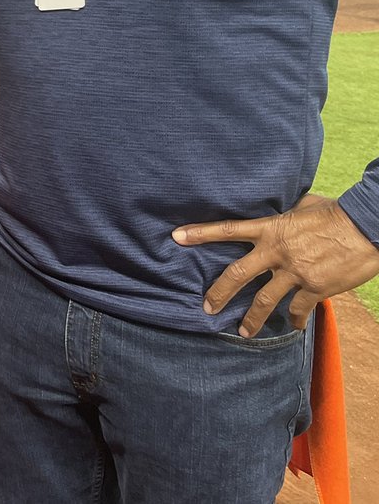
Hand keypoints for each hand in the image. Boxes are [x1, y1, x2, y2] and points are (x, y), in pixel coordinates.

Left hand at [173, 194, 378, 336]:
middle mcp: (276, 252)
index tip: (176, 237)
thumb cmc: (336, 212)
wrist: (367, 227)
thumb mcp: (303, 206)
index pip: (227, 229)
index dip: (200, 233)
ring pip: (265, 301)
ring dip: (253, 319)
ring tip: (243, 331)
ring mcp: (294, 272)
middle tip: (206, 308)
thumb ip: (285, 214)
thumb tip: (281, 210)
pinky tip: (294, 326)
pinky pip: (299, 309)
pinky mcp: (315, 289)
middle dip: (218, 293)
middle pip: (237, 275)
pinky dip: (296, 319)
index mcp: (270, 229)